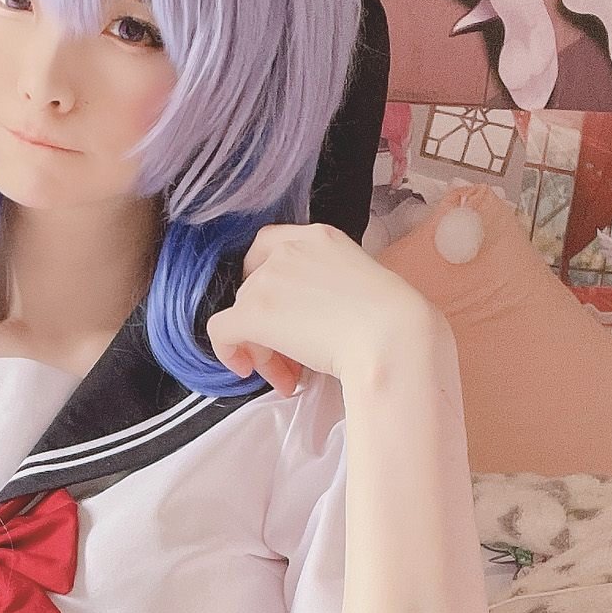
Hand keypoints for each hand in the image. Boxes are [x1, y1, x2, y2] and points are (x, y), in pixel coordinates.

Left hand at [205, 222, 444, 392]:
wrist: (391, 337)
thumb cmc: (390, 321)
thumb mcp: (358, 283)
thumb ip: (325, 285)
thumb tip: (305, 318)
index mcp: (318, 237)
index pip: (268, 247)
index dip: (264, 280)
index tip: (281, 311)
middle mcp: (288, 249)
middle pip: (254, 287)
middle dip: (267, 325)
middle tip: (290, 357)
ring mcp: (267, 279)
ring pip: (242, 314)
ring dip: (262, 347)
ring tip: (289, 375)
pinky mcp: (253, 312)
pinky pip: (220, 331)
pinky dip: (228, 352)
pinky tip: (247, 370)